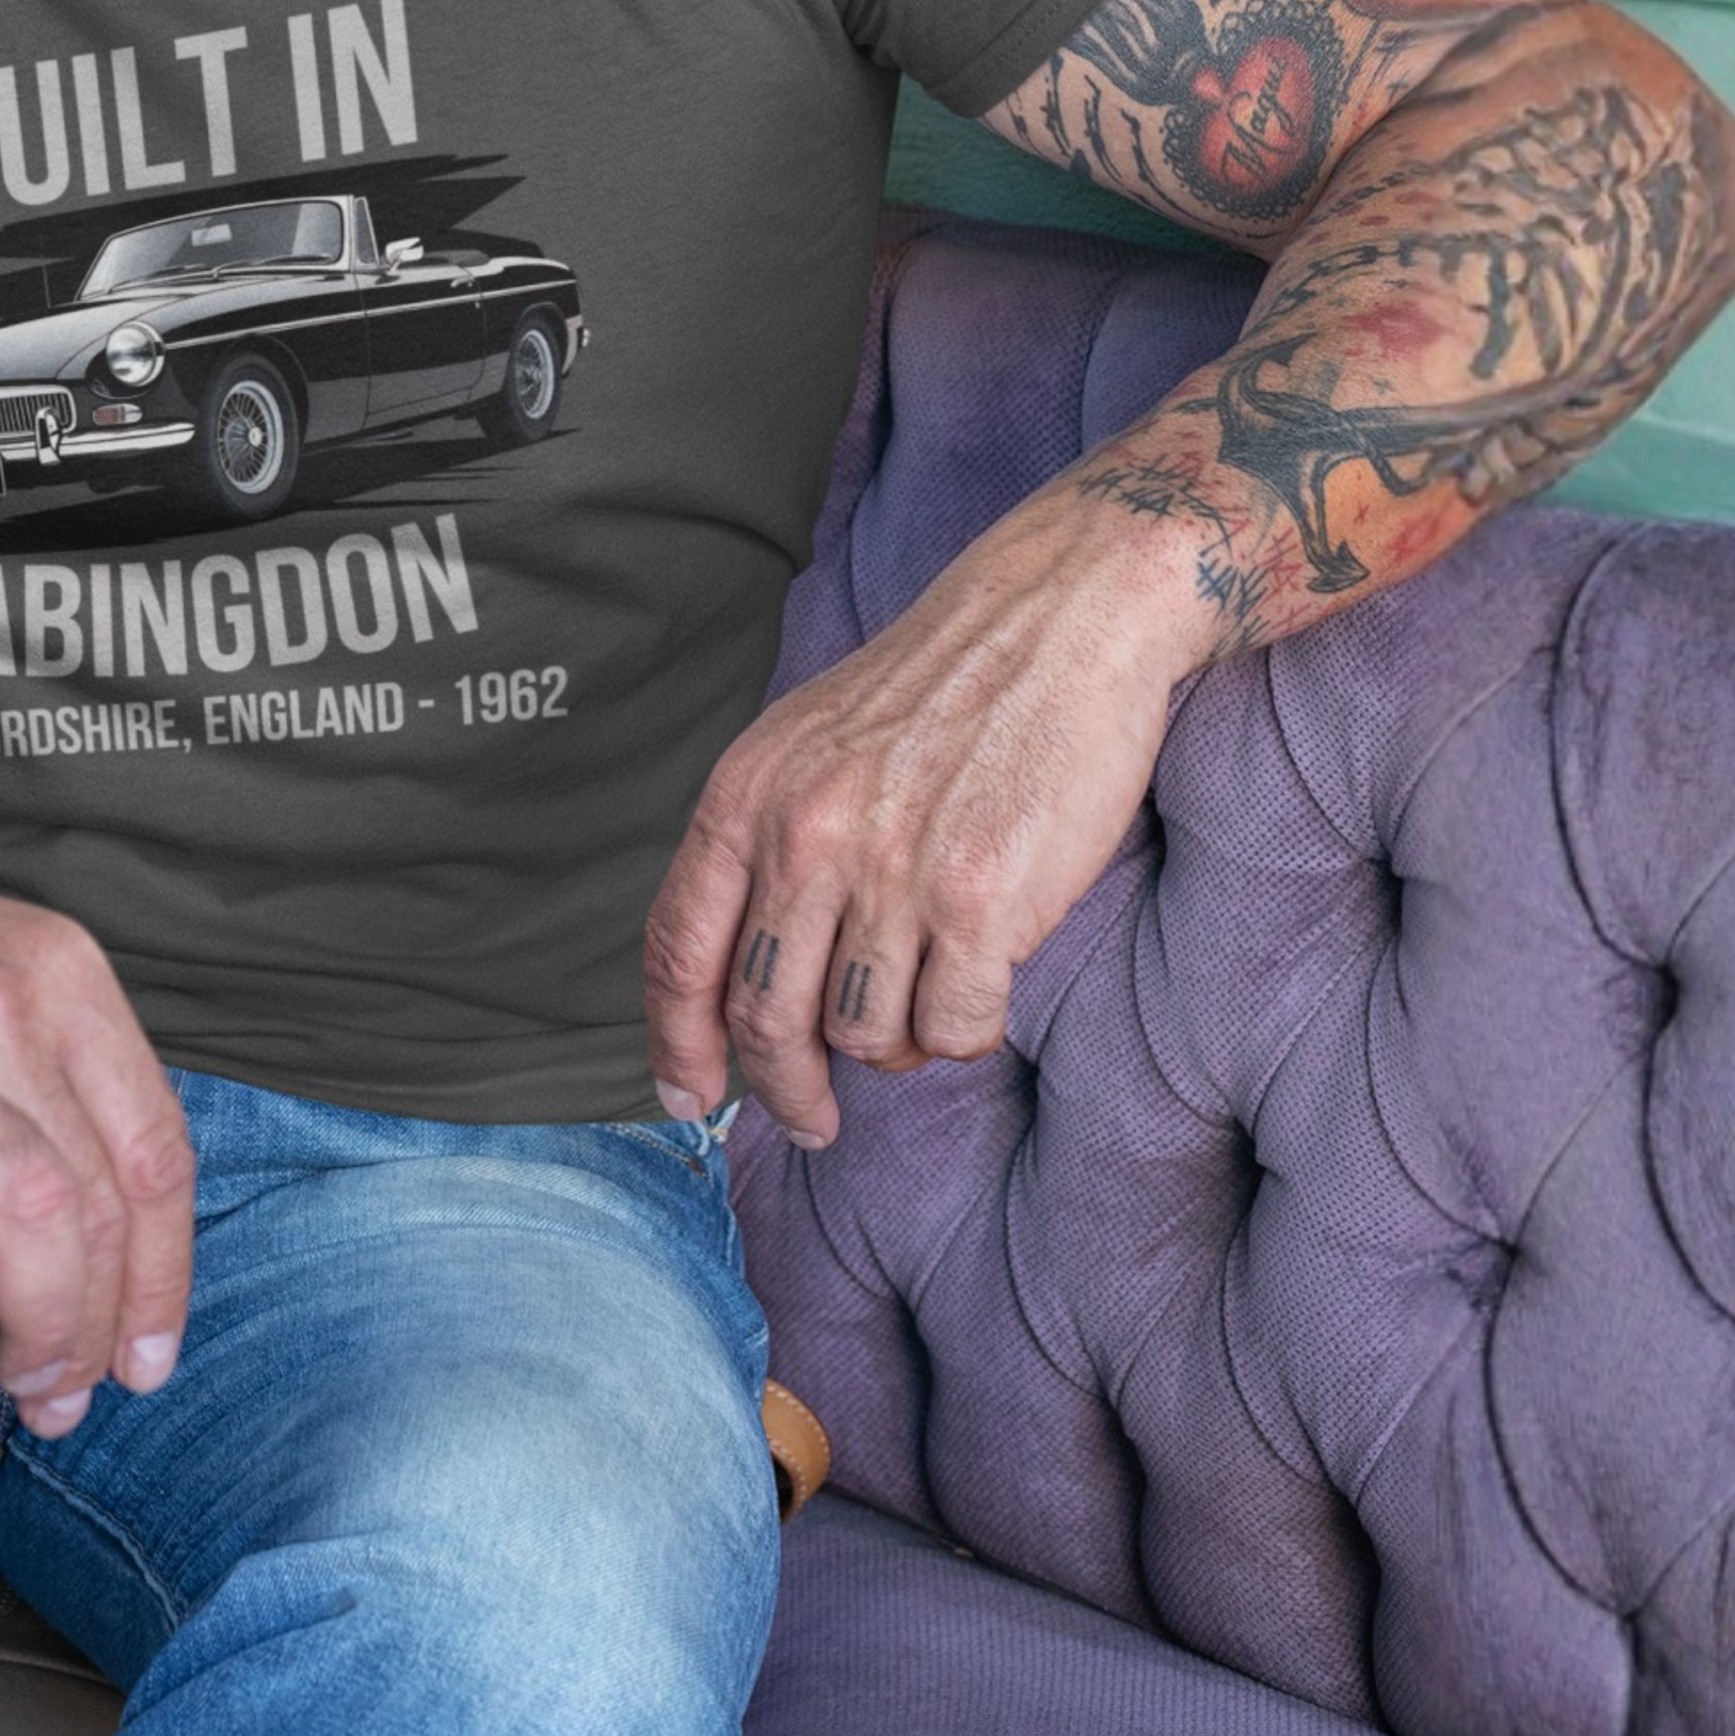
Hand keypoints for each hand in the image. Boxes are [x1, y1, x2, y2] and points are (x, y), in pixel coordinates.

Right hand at [0, 777, 193, 1437]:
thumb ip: (44, 1078)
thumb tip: (104, 1242)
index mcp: (56, 972)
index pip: (153, 1149)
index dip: (164, 1274)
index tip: (146, 1356)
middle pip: (99, 1197)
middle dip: (98, 1324)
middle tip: (66, 1394)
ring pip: (29, 1207)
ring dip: (41, 1322)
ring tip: (19, 1380)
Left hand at [645, 485, 1208, 1145]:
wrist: (1060, 618)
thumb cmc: (941, 689)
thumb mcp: (809, 745)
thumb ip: (767, 846)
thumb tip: (737, 977)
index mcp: (748, 795)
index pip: (680, 949)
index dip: (674, 1040)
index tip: (685, 1095)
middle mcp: (806, 837)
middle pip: (763, 1019)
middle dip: (785, 1088)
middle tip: (812, 1117)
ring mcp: (892, 872)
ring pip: (862, 1037)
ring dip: (895, 1040)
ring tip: (928, 987)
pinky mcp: (981, 901)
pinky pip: (952, 1030)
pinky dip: (965, 1028)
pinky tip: (983, 978)